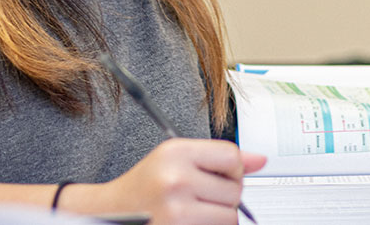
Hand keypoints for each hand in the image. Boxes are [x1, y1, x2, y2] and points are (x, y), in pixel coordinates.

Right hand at [95, 138, 266, 224]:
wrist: (109, 214)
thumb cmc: (146, 187)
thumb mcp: (175, 160)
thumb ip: (219, 158)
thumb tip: (261, 159)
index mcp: (175, 152)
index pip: (231, 156)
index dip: (232, 169)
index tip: (218, 174)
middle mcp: (176, 179)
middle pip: (235, 190)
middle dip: (223, 197)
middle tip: (198, 197)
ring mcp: (177, 211)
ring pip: (230, 217)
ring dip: (217, 218)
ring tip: (193, 213)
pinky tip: (189, 222)